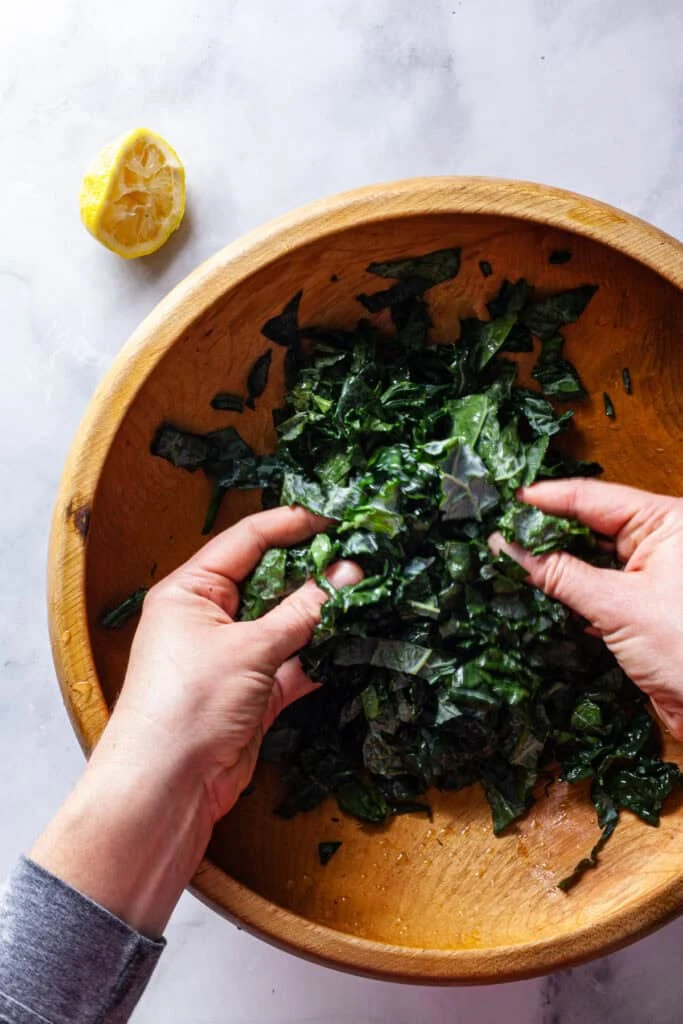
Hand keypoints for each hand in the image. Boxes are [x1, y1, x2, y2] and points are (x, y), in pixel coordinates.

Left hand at [32, 506, 360, 935]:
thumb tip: (348, 572)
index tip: (334, 518)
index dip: (290, 524)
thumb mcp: (249, 648)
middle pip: (270, 581)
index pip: (246, 541)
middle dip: (313, 571)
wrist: (168, 787)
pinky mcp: (254, 693)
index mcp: (192, 590)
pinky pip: (293, 664)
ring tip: (367, 595)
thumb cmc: (189, 703)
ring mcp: (234, 656)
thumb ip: (302, 611)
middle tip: (362, 556)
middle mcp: (210, 617)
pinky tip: (353, 643)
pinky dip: (319, 657)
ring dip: (321, 616)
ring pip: (286, 624)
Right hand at [490, 479, 682, 739]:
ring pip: (590, 557)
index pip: (592, 498)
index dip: (546, 499)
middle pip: (589, 524)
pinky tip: (539, 591)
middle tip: (500, 534)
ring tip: (510, 560)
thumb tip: (505, 547)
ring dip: (555, 565)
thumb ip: (558, 574)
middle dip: (545, 533)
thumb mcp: (616, 605)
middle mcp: (661, 539)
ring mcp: (652, 571)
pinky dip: (571, 590)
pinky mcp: (643, 602)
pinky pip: (597, 584)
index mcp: (666, 521)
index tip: (506, 502)